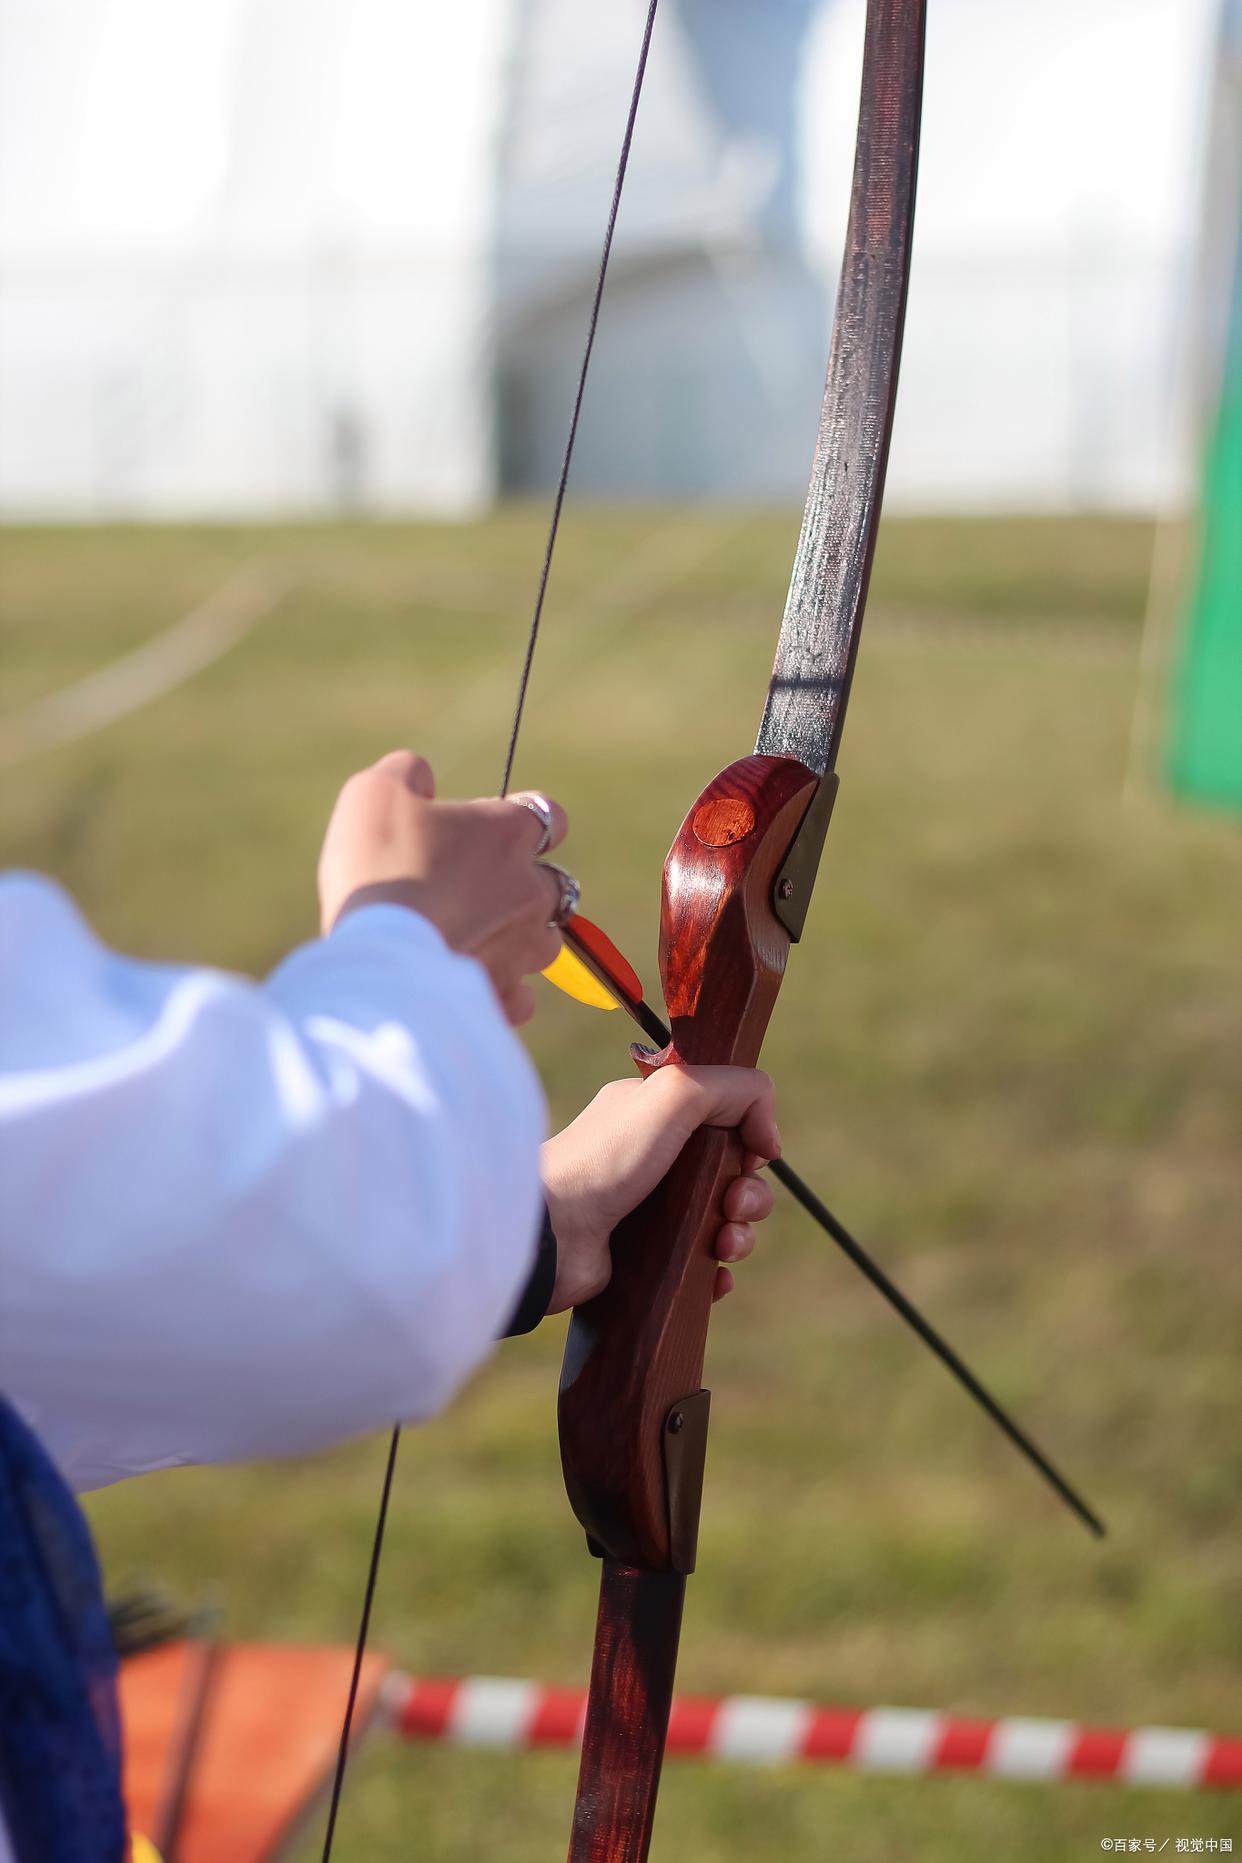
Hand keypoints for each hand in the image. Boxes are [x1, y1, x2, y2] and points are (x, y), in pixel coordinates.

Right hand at [318, 751, 569, 1024]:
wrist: (379, 958)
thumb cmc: (378, 866)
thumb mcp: (375, 794)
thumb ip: (406, 773)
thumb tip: (420, 774)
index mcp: (508, 834)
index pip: (549, 817)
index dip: (525, 822)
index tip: (495, 831)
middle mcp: (531, 890)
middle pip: (552, 883)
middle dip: (521, 886)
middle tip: (472, 893)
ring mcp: (524, 948)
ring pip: (543, 942)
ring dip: (515, 939)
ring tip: (471, 942)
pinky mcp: (505, 997)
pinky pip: (520, 996)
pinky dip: (500, 990)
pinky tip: (469, 985)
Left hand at [541, 1065, 778, 1312]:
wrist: (553, 1235)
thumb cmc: (606, 1160)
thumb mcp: (673, 1094)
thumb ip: (734, 1088)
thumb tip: (767, 1137)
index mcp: (658, 1114)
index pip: (728, 1118)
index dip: (751, 1137)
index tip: (753, 1155)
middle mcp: (655, 1157)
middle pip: (734, 1174)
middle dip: (751, 1193)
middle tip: (732, 1206)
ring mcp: (652, 1209)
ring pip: (724, 1221)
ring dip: (741, 1235)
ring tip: (722, 1246)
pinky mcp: (647, 1255)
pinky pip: (703, 1264)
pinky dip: (720, 1272)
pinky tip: (717, 1276)